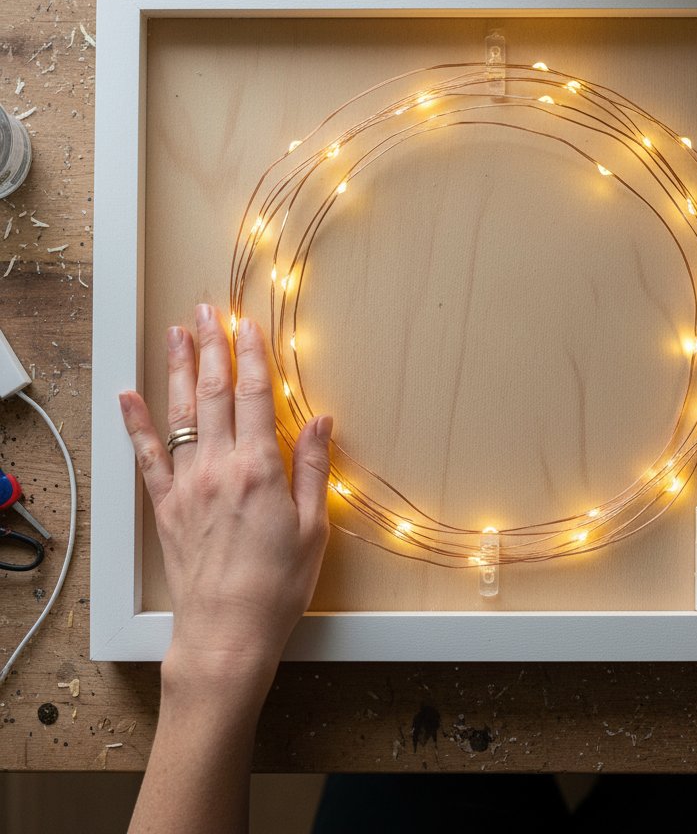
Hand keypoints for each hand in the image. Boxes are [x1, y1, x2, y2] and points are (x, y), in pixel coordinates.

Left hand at [118, 304, 330, 687]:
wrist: (227, 633)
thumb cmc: (277, 586)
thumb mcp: (312, 527)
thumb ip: (312, 467)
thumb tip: (319, 420)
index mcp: (259, 470)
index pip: (253, 397)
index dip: (251, 356)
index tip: (248, 325)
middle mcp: (218, 469)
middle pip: (213, 395)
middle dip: (212, 348)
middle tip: (207, 312)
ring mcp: (187, 485)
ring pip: (180, 414)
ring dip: (179, 369)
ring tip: (178, 334)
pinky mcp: (167, 506)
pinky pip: (148, 456)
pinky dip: (137, 423)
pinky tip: (129, 395)